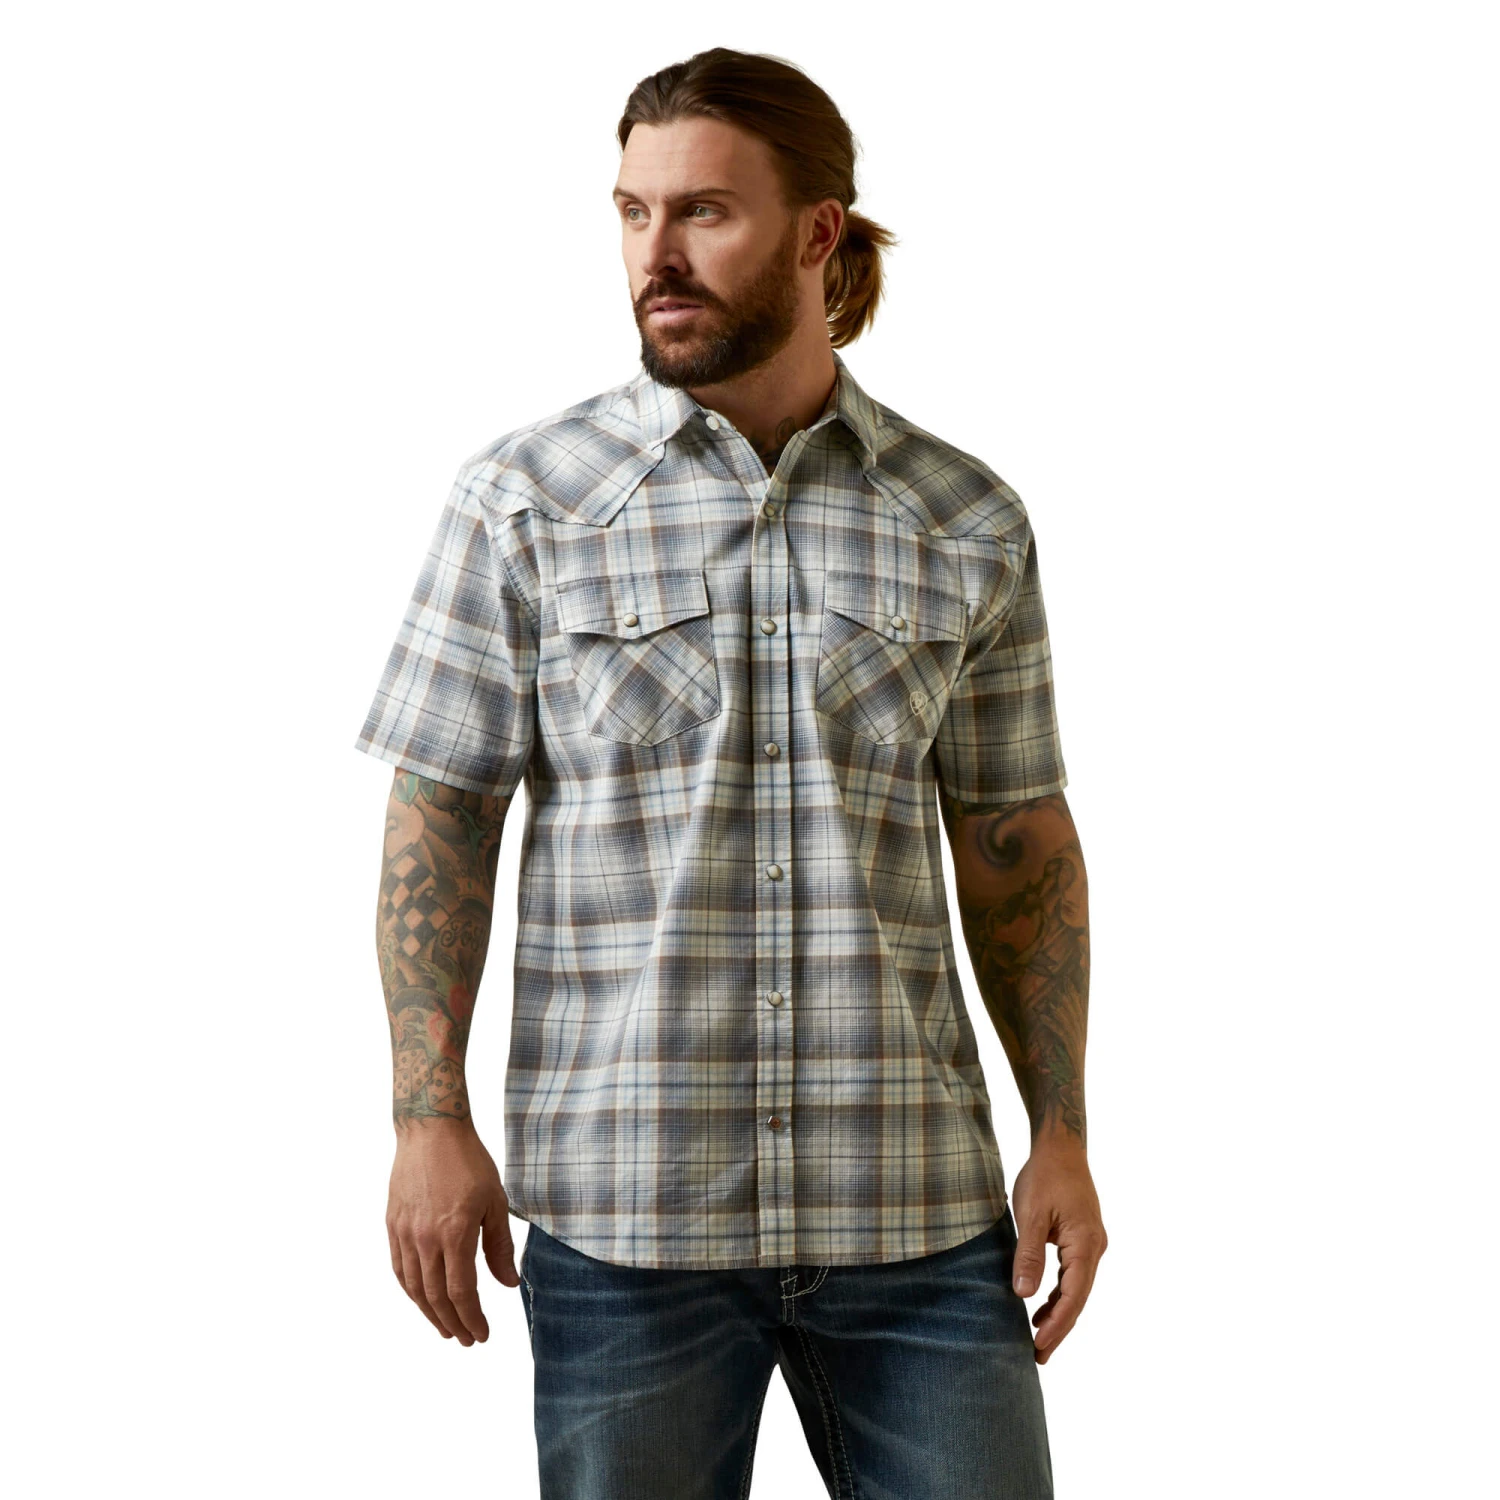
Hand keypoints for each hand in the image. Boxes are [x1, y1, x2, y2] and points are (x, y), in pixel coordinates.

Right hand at [386, 1118, 518, 1344]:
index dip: (471, 1318)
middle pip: (435, 1297)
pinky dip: (410, 1291)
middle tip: (465, 1339)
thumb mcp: (495, 1201)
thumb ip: (499, 1245)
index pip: (461, 1292)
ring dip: (429, 1313)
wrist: (431, 1131)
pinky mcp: (392, 1225)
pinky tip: (421, 1298)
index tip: (481, 1334)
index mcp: (455, 1233)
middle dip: (452, 1323)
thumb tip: (508, 1284)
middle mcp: (425, 1239)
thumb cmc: (469, 1162)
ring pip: (413, 1288)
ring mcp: (405, 1233)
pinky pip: (398, 1268)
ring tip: (444, 1328)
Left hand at [1009, 1136, 1106, 1363]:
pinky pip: (1073, 1275)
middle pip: (1078, 1299)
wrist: (1061, 1147)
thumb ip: (1028, 1255)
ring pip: (1077, 1289)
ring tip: (1038, 1340)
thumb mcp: (1030, 1215)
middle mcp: (1095, 1248)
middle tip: (1038, 1357)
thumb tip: (1024, 1295)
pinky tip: (1042, 1307)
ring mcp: (1091, 1244)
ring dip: (1059, 1314)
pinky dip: (1059, 1294)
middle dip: (1059, 1328)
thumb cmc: (1044, 1176)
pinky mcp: (1083, 1239)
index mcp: (1085, 1244)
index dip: (1057, 1325)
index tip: (1039, 1347)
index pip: (1073, 1296)